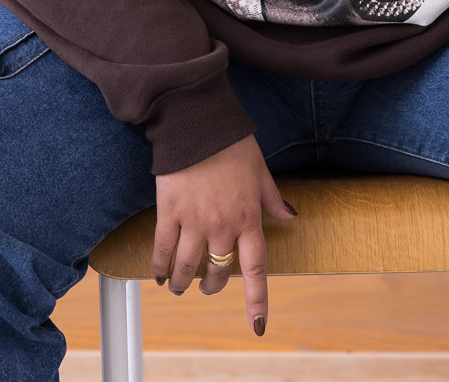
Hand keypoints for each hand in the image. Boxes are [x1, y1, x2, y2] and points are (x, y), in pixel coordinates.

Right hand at [151, 133, 298, 336]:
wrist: (197, 123)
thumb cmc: (232, 143)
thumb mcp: (260, 170)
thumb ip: (273, 198)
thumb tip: (290, 216)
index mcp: (249, 217)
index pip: (255, 268)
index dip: (257, 300)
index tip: (258, 326)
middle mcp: (223, 225)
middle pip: (217, 272)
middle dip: (212, 285)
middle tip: (207, 287)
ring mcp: (194, 221)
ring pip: (186, 266)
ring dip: (181, 282)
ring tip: (178, 287)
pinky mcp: (169, 212)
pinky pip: (162, 249)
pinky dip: (158, 266)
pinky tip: (157, 275)